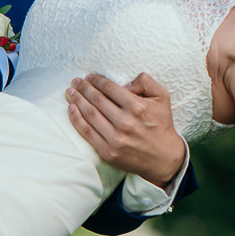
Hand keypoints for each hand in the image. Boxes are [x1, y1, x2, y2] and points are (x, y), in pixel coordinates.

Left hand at [67, 72, 185, 188]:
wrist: (163, 157)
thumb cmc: (161, 125)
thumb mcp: (162, 97)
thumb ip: (145, 82)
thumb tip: (125, 83)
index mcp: (137, 107)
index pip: (110, 88)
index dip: (97, 80)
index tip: (90, 77)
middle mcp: (125, 122)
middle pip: (97, 100)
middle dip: (83, 88)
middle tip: (76, 81)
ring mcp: (115, 139)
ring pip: (90, 114)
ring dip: (77, 100)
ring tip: (70, 92)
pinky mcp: (108, 152)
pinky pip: (87, 132)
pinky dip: (76, 119)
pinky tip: (71, 109)